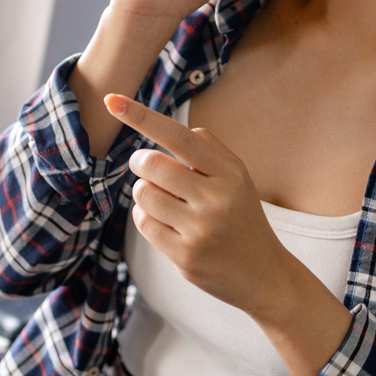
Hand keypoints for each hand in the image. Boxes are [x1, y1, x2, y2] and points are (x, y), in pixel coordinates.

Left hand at [105, 92, 353, 375]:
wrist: (264, 275)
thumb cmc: (242, 217)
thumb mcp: (238, 177)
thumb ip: (209, 149)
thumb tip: (171, 127)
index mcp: (229, 172)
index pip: (178, 136)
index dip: (142, 116)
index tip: (111, 100)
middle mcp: (216, 199)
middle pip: (152, 165)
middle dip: (141, 163)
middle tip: (147, 168)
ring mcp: (200, 230)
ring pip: (143, 194)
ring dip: (144, 193)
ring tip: (164, 200)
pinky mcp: (185, 256)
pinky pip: (144, 223)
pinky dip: (146, 217)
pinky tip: (166, 223)